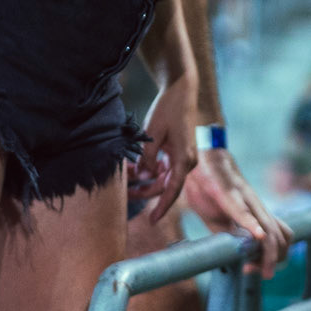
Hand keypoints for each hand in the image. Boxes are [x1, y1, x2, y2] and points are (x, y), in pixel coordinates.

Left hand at [135, 71, 197, 224]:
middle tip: (124, 194)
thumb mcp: (154, 133)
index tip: (152, 221)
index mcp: (184, 160)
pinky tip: (132, 166)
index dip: (161, 208)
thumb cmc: (169, 108)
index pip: (172, 191)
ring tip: (124, 176)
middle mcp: (186, 162)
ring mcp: (182, 157)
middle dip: (144, 191)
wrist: (182, 89)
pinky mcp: (177, 151)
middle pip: (164, 186)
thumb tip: (142, 175)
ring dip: (144, 179)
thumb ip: (147, 156)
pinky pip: (163, 167)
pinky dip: (149, 168)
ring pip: (162, 177)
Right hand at [181, 149, 293, 275]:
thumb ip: (230, 235)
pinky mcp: (227, 191)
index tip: (259, 271)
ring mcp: (245, 198)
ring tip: (253, 267)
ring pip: (268, 228)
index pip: (281, 236)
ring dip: (267, 253)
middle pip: (281, 237)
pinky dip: (252, 224)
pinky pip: (243, 210)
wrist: (198, 157)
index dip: (276, 258)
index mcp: (256, 213)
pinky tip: (257, 236)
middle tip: (259, 273)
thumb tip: (235, 258)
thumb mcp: (218, 220)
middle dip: (274, 260)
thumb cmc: (207, 189)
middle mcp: (256, 206)